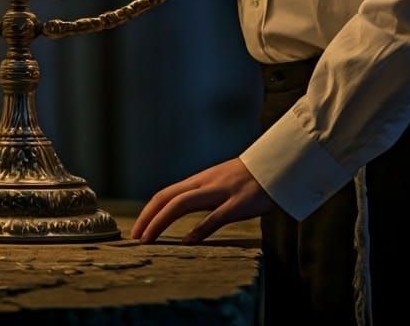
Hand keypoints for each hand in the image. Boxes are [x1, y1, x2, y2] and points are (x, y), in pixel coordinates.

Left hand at [131, 158, 276, 244]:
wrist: (275, 167)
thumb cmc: (246, 179)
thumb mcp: (218, 182)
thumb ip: (201, 194)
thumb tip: (181, 208)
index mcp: (199, 180)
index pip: (165, 193)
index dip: (149, 211)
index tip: (137, 229)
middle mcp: (205, 183)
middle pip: (168, 197)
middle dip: (148, 217)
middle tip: (135, 238)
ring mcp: (220, 192)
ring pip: (182, 204)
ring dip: (161, 221)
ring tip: (149, 240)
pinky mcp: (238, 203)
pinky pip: (214, 217)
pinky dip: (199, 229)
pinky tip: (187, 242)